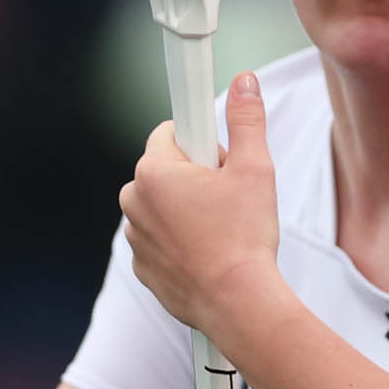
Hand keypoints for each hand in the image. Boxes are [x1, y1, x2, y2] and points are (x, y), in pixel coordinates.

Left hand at [120, 70, 281, 335]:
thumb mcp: (254, 169)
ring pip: (163, 207)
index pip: (171, 133)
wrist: (237, 303)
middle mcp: (134, 202)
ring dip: (187, 210)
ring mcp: (135, 237)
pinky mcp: (143, 266)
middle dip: (195, 177)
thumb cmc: (244, 239)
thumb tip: (245, 84)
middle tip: (228, 197)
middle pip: (167, 170)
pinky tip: (208, 252)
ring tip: (221, 229)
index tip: (217, 156)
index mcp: (154, 172)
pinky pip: (160, 240)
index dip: (203, 143)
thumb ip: (246, 121)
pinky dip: (180, 242)